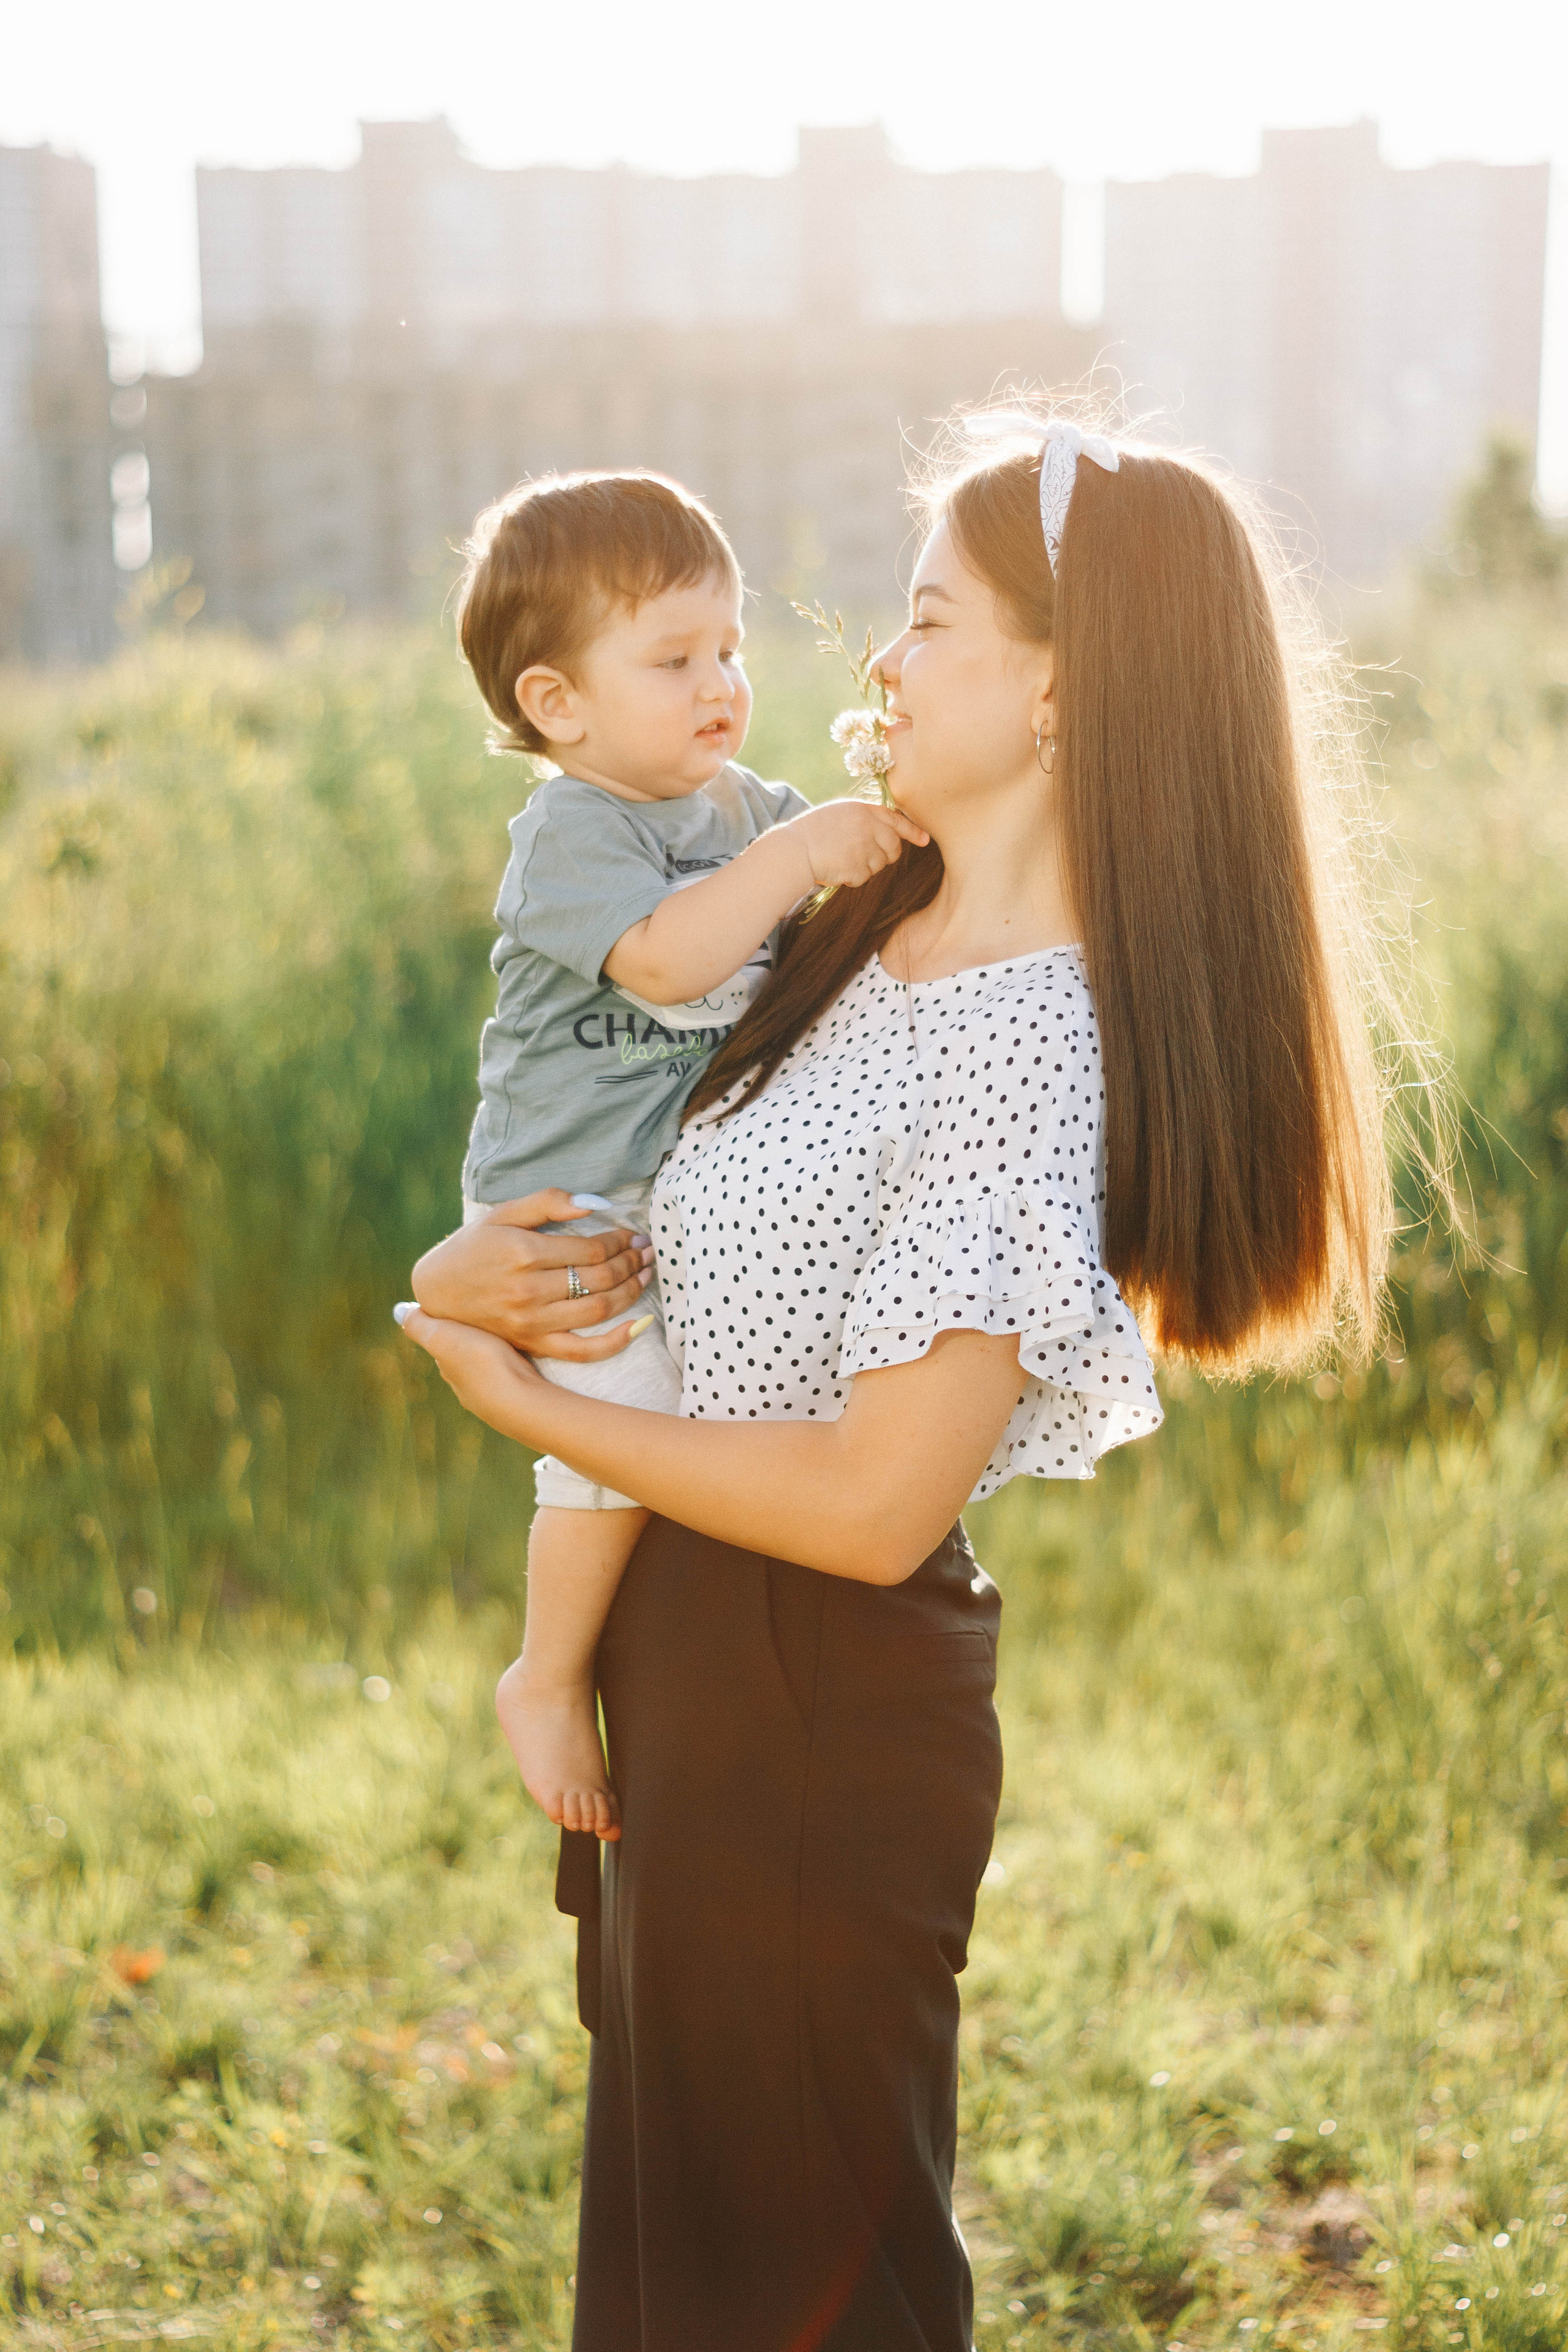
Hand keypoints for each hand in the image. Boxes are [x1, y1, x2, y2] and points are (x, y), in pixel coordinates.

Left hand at [396, 1306, 548, 1433]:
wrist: (524, 1402)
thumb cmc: (483, 1364)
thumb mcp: (443, 1338)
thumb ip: (420, 1326)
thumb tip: (398, 1311)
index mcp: (450, 1370)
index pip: (443, 1345)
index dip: (447, 1326)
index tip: (456, 1308)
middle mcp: (468, 1388)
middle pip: (467, 1357)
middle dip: (472, 1340)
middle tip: (486, 1316)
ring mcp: (496, 1397)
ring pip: (491, 1368)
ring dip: (497, 1353)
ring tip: (510, 1333)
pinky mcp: (523, 1399)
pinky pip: (516, 1376)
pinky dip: (517, 1364)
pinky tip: (527, 1356)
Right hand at [410, 1188, 653, 1358]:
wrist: (437, 1291)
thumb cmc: (472, 1247)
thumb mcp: (503, 1214)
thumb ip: (548, 1202)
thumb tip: (596, 1203)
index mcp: (523, 1252)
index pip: (591, 1249)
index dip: (620, 1242)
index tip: (633, 1235)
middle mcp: (529, 1289)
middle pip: (600, 1277)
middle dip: (632, 1263)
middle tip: (648, 1252)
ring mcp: (531, 1322)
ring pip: (597, 1309)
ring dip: (631, 1292)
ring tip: (645, 1275)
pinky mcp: (532, 1344)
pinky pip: (581, 1351)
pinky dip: (614, 1342)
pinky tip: (638, 1326)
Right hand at [790, 798, 928, 889]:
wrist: (793, 851)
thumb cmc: (812, 832)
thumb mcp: (839, 814)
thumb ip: (863, 819)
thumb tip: (887, 832)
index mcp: (863, 810)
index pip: (895, 820)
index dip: (912, 831)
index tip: (925, 839)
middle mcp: (868, 827)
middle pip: (893, 847)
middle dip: (887, 855)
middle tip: (867, 856)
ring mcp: (864, 848)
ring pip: (879, 864)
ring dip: (866, 866)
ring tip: (842, 858)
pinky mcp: (858, 869)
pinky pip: (864, 877)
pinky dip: (853, 877)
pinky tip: (836, 868)